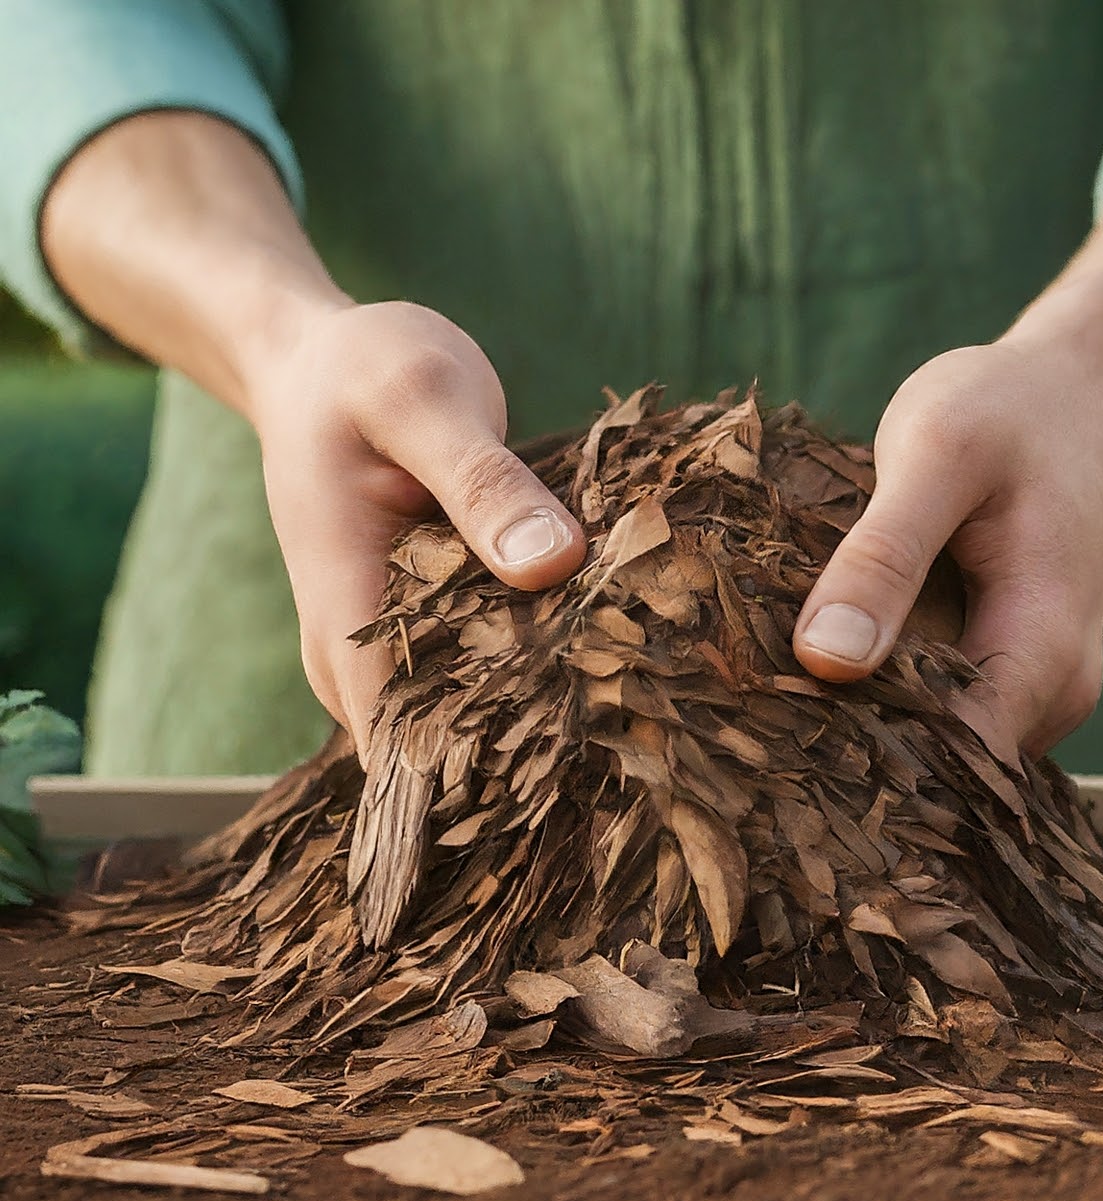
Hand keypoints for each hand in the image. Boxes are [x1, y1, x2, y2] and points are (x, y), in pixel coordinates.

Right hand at [248, 301, 585, 756]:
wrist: (318, 362)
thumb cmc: (360, 372)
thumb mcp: (422, 401)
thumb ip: (482, 482)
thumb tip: (553, 565)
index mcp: (345, 609)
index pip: (396, 743)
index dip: (475, 779)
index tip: (569, 776)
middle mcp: (360, 649)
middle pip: (436, 751)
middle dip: (523, 759)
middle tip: (628, 743)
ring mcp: (394, 645)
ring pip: (463, 722)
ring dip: (535, 718)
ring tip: (628, 711)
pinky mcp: (429, 630)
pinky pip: (482, 675)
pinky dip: (535, 671)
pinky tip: (602, 663)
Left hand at [794, 323, 1102, 762]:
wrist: (1076, 387)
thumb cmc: (1007, 408)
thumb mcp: (934, 456)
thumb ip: (884, 556)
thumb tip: (826, 660)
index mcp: (1046, 650)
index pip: (955, 764)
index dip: (866, 766)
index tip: (773, 747)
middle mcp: (1055, 694)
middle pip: (944, 773)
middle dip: (854, 756)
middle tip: (752, 724)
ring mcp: (1038, 692)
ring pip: (939, 751)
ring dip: (864, 730)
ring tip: (777, 696)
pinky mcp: (1011, 678)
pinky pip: (942, 717)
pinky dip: (884, 699)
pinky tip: (824, 671)